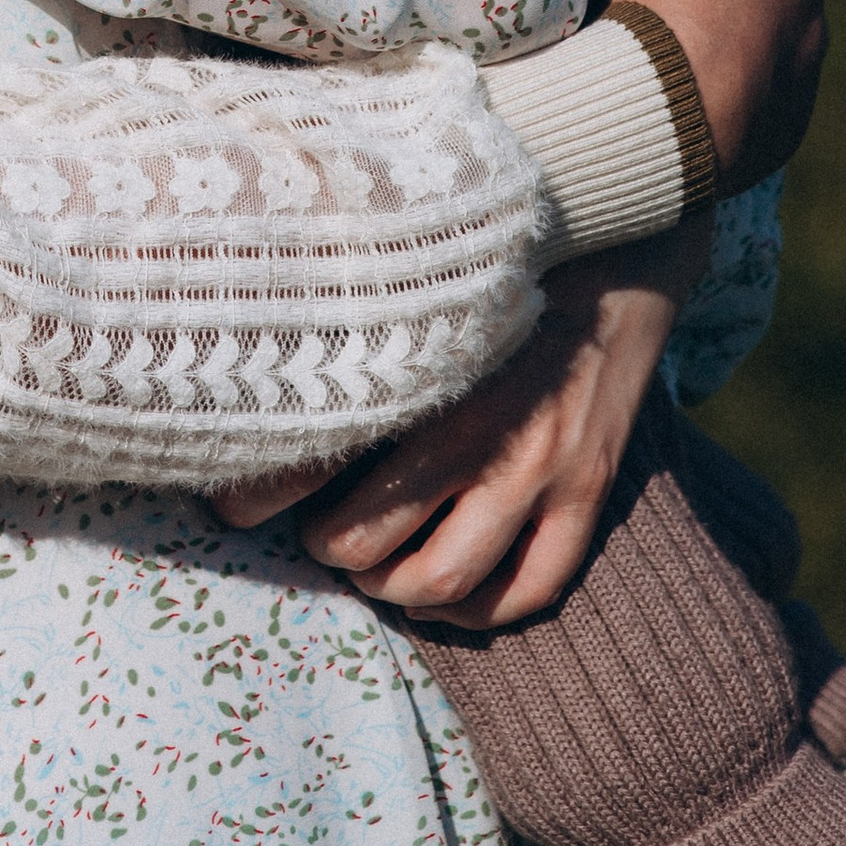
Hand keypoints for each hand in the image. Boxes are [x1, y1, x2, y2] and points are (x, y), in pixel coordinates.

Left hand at [223, 219, 708, 625]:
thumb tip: (259, 345)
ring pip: (447, 579)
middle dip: (329, 551)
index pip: (321, 455)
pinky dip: (483, 610)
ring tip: (371, 572)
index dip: (261, 494)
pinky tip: (449, 598)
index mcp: (425, 368)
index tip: (229, 503)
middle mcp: (480, 428)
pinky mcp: (589, 488)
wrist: (615, 235)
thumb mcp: (415, 269)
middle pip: (373, 539)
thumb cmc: (494, 248)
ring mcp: (542, 469)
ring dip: (394, 590)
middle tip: (312, 537)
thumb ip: (349, 313)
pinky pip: (535, 585)